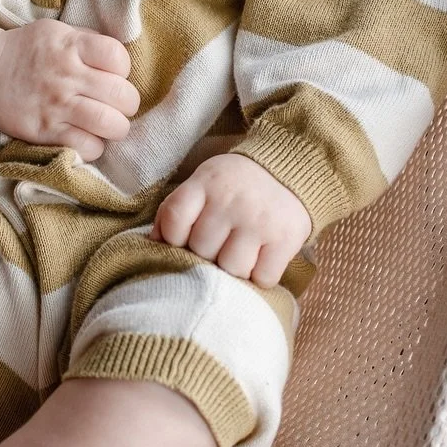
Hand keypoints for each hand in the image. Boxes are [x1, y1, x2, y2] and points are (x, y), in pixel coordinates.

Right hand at [0, 20, 138, 160]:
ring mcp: (57, 106)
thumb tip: (118, 60)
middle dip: (127, 102)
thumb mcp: (56, 32)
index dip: (122, 69)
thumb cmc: (25, 51)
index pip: (118, 58)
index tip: (112, 75)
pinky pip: (87, 147)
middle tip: (117, 104)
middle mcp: (67, 76)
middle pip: (123, 96)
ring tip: (108, 124)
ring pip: (110, 124)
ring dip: (117, 127)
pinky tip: (87, 137)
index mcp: (71, 46)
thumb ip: (87, 42)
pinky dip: (94, 146)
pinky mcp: (46, 132)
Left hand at [153, 153, 311, 286]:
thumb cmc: (237, 184)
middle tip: (219, 245)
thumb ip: (176, 208)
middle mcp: (231, 202)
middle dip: (207, 253)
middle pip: (202, 250)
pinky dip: (260, 277)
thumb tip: (153, 243)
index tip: (185, 239)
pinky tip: (261, 260)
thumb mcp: (203, 182)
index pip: (174, 220)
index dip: (174, 239)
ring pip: (231, 269)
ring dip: (233, 269)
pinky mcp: (285, 239)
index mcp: (206, 184)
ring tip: (240, 254)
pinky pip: (262, 278)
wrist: (293, 168)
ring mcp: (259, 222)